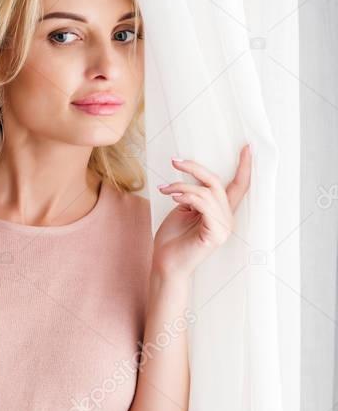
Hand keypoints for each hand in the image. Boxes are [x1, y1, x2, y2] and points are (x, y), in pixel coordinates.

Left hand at [152, 144, 251, 277]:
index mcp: (220, 212)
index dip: (244, 167)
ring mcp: (223, 227)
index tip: (247, 147)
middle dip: (195, 168)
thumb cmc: (171, 239)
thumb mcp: (182, 211)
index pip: (238, 186)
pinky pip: (204, 205)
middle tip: (175, 161)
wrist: (165, 264)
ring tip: (164, 189)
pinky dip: (187, 196)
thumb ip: (193, 196)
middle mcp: (226, 219)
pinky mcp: (216, 234)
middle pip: (216, 183)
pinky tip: (173, 197)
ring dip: (182, 186)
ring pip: (207, 192)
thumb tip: (192, 182)